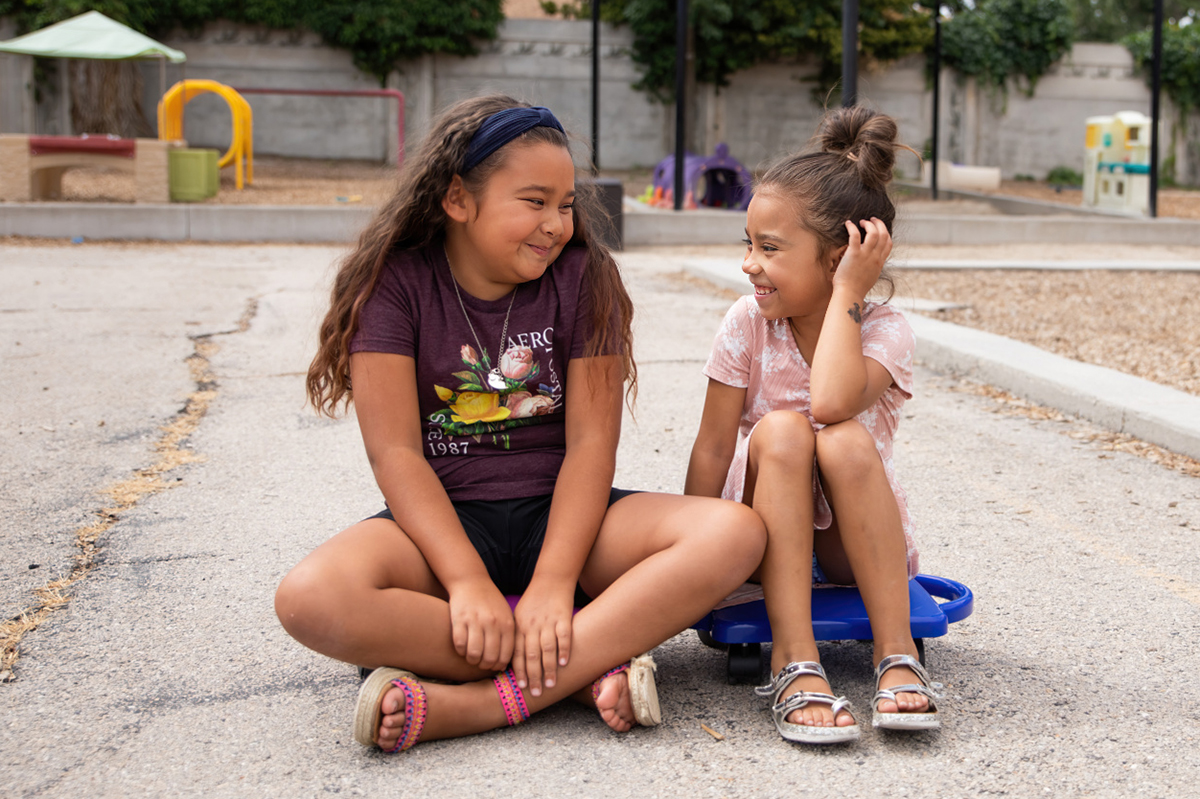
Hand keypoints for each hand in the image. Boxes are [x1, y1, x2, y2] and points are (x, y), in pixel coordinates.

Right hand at [447, 577, 514, 671]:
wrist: (472, 581)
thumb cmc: (491, 602)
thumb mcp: (505, 615)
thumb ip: (507, 637)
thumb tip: (503, 665)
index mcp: (507, 623)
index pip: (505, 656)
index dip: (497, 666)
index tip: (492, 666)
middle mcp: (493, 623)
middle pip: (489, 658)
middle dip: (484, 666)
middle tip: (480, 663)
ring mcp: (476, 621)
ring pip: (474, 654)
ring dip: (471, 660)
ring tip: (471, 657)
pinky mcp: (459, 619)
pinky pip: (460, 644)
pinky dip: (460, 650)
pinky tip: (463, 647)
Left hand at [511, 581, 574, 696]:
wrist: (550, 579)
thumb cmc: (533, 601)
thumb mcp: (519, 616)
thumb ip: (517, 636)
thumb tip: (512, 661)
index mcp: (519, 626)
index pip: (518, 653)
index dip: (519, 671)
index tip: (521, 688)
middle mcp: (532, 625)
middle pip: (532, 655)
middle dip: (534, 676)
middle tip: (536, 693)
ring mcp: (548, 621)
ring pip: (547, 648)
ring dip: (549, 668)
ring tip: (552, 684)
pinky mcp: (563, 616)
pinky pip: (564, 636)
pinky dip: (564, 649)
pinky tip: (564, 663)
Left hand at [833, 218, 892, 298]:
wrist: (849, 294)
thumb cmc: (856, 288)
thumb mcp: (870, 276)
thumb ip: (871, 267)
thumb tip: (868, 262)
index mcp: (879, 262)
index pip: (889, 244)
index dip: (886, 233)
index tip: (880, 229)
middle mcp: (875, 257)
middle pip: (884, 235)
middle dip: (879, 224)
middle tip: (872, 219)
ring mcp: (865, 255)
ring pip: (873, 232)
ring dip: (868, 224)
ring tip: (861, 222)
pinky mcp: (854, 254)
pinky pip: (856, 235)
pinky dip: (852, 227)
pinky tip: (848, 224)